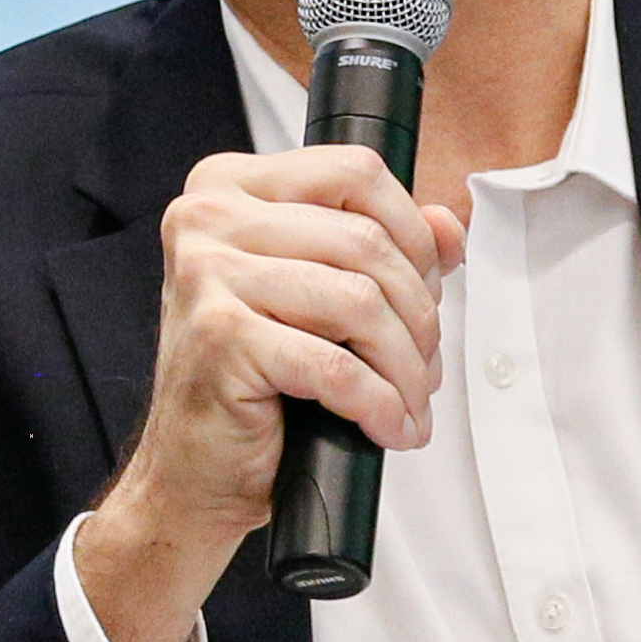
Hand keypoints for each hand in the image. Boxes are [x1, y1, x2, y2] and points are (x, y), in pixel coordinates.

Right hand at [78, 147, 469, 641]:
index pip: (354, 172)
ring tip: (409, 401)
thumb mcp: (315, 293)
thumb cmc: (249, 379)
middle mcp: (208, 217)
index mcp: (229, 185)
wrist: (192, 468)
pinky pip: (335, 366)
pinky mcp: (220, 336)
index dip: (413, 232)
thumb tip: (448, 227)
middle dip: (417, 312)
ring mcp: (207, 273)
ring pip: (359, 303)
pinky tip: (386, 426)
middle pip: (365, 241)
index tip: (430, 285)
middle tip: (425, 362)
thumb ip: (379, 244)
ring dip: (405, 366)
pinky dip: (378, 403)